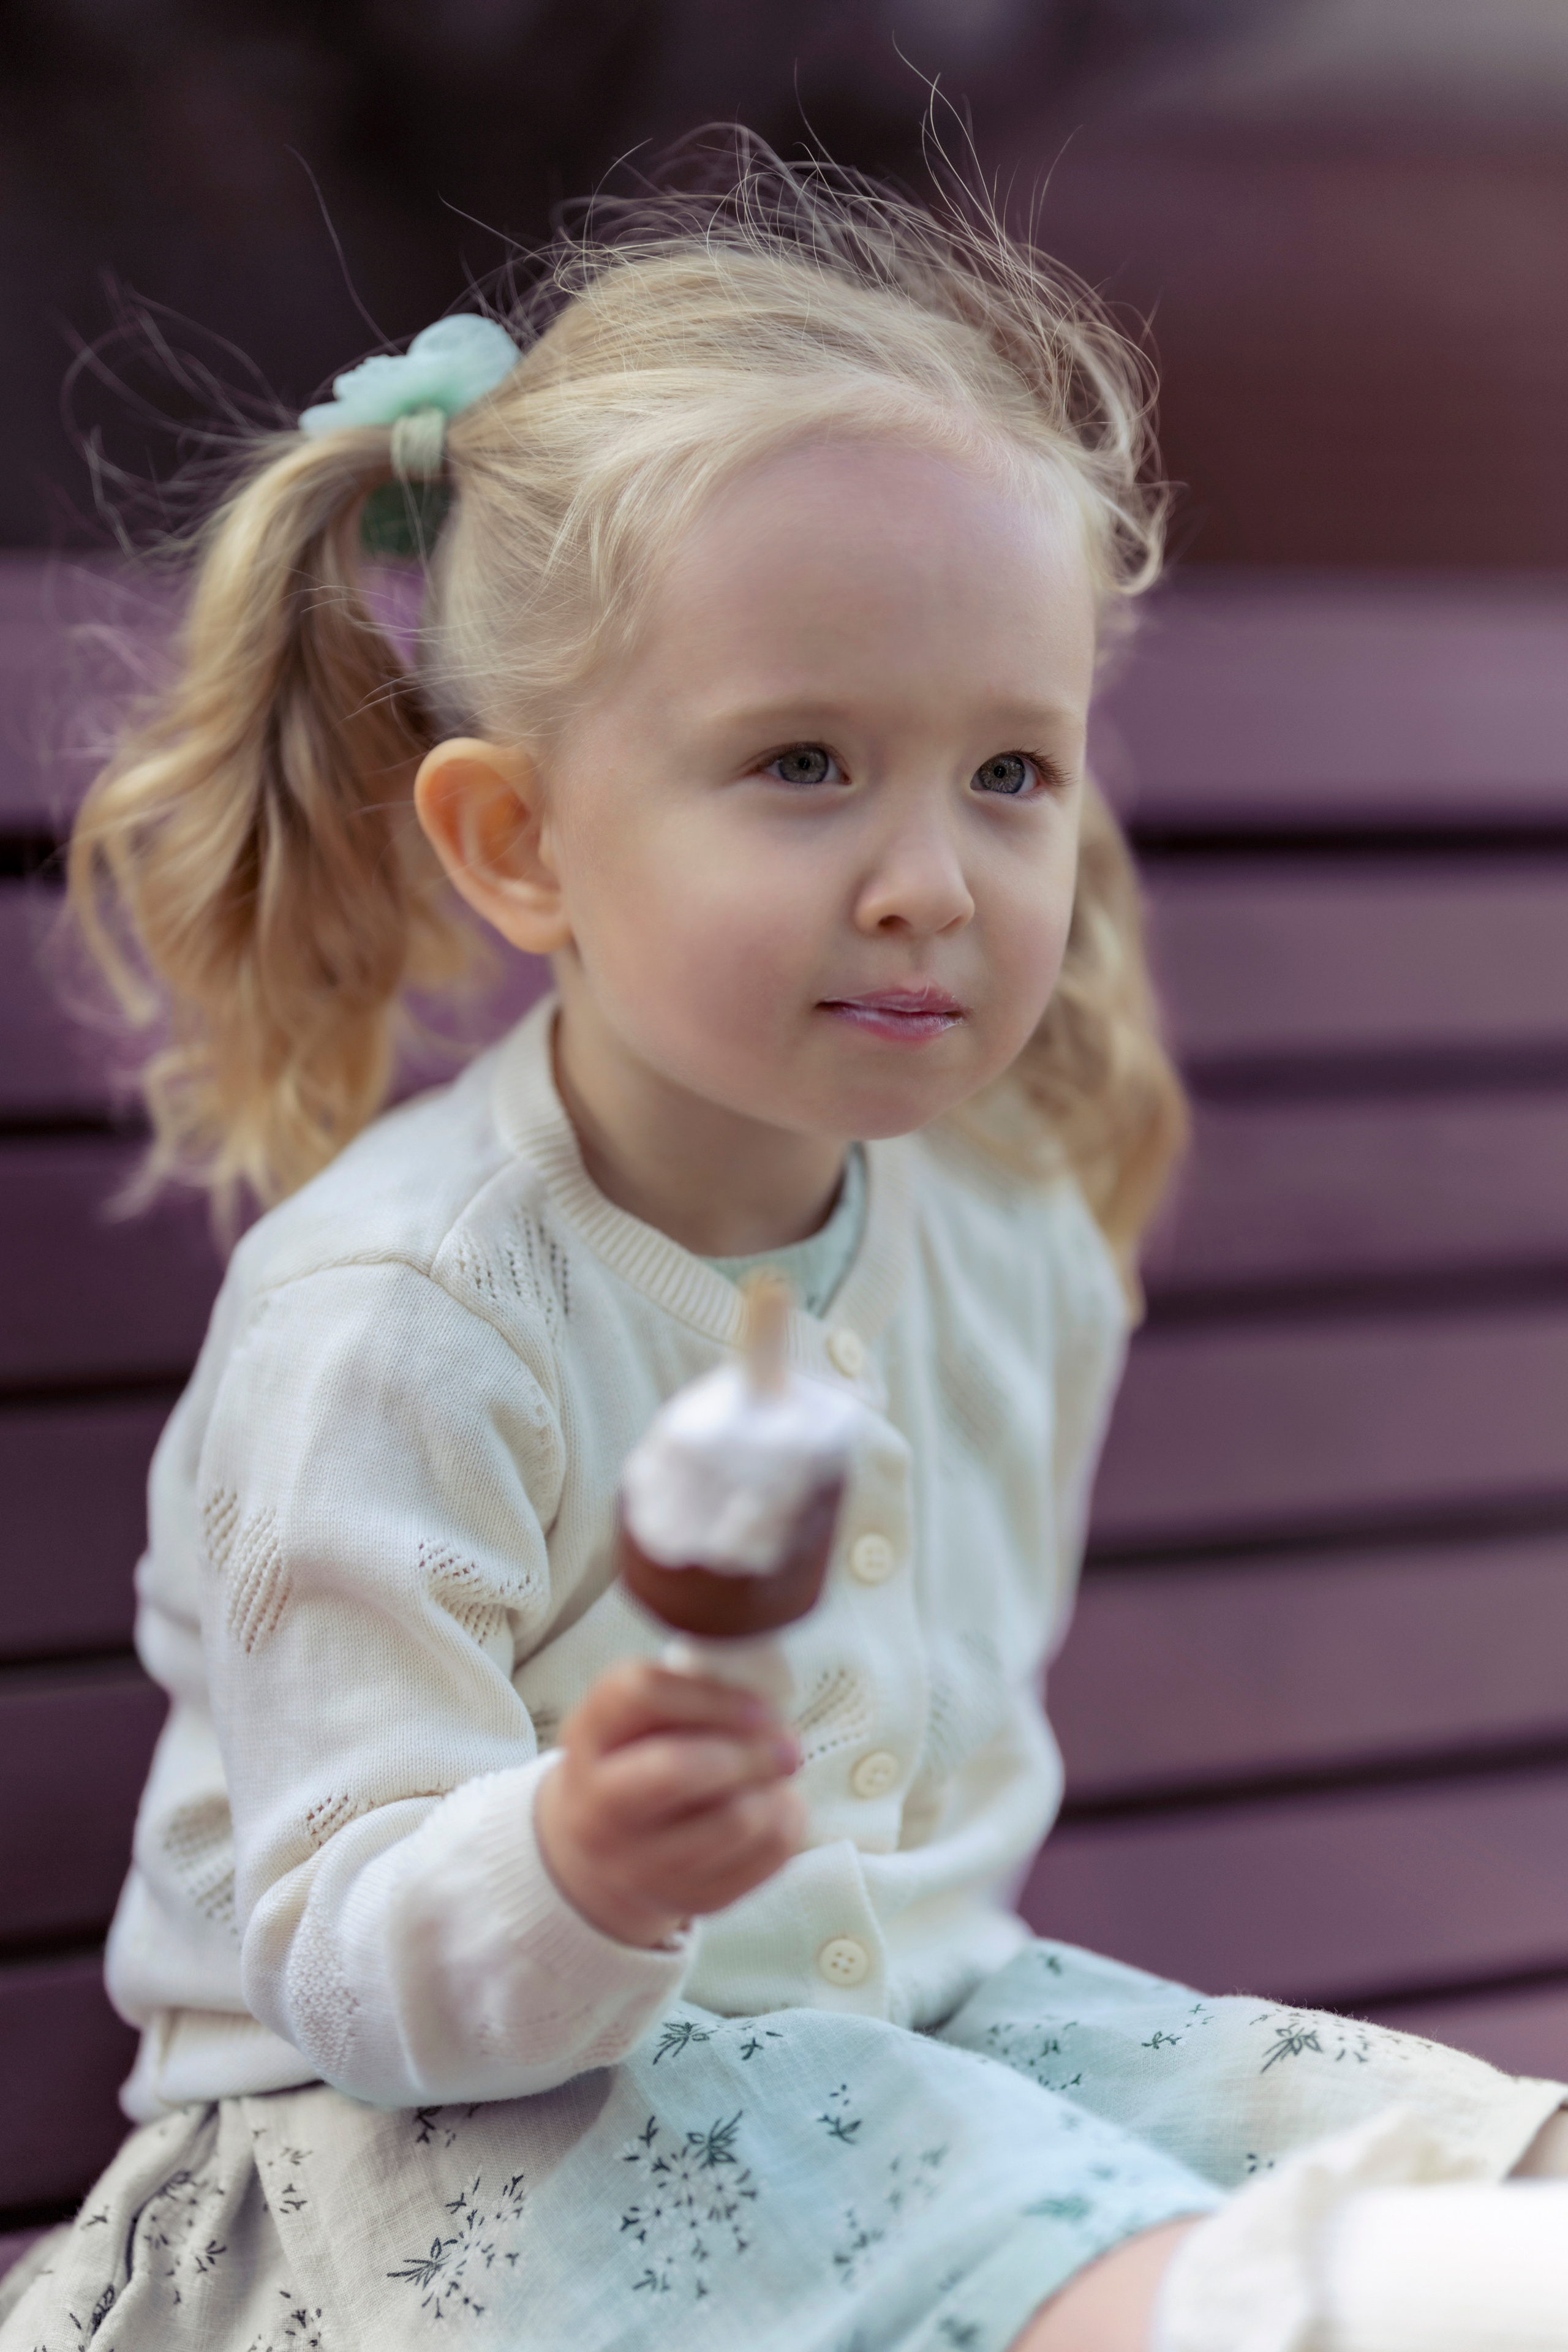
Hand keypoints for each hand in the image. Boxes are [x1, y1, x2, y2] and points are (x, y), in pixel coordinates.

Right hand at [534, 1661, 804, 1947]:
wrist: (605, 1844)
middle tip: (788, 1742)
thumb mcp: (640, 1714)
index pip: (640, 1694)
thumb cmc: (639, 1755)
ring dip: (775, 1788)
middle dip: (747, 1751)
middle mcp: (599, 1807)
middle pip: (676, 1770)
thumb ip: (691, 1691)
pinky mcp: (688, 1897)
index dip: (710, 1696)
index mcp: (588, 1737)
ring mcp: (640, 1863)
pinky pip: (762, 1859)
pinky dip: (788, 1823)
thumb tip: (766, 1696)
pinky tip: (780, 1804)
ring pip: (733, 1822)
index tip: (759, 1704)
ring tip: (782, 1770)